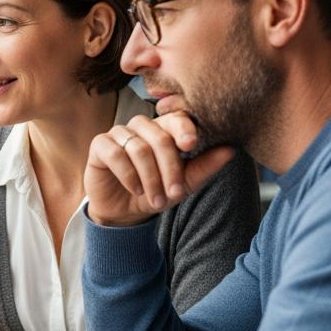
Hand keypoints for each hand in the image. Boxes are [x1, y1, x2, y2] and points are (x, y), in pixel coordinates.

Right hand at [84, 111, 234, 226]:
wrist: (124, 212)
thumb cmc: (155, 192)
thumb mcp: (184, 184)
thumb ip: (204, 166)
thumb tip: (230, 149)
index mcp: (164, 129)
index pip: (176, 118)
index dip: (184, 128)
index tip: (191, 145)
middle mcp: (141, 126)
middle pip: (159, 137)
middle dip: (170, 169)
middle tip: (175, 194)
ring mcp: (119, 133)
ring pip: (138, 148)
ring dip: (150, 178)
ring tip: (157, 200)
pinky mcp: (99, 145)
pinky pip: (115, 153)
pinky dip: (128, 174)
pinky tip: (135, 189)